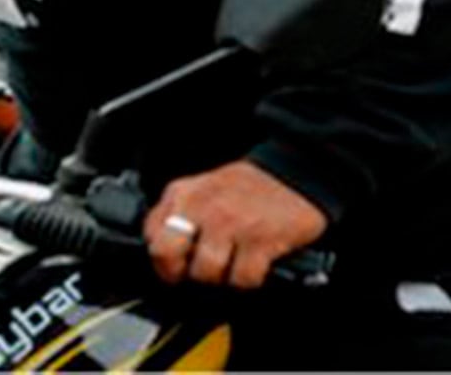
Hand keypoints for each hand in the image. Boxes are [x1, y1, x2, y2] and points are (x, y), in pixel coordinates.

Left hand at [145, 160, 328, 289]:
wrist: (299, 171)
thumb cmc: (252, 187)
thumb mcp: (204, 188)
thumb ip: (180, 213)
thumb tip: (162, 251)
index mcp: (185, 193)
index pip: (151, 235)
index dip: (165, 257)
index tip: (180, 261)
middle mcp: (204, 205)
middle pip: (166, 254)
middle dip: (180, 271)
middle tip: (198, 271)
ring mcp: (231, 222)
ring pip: (205, 272)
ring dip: (222, 276)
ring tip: (235, 263)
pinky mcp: (260, 239)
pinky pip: (243, 279)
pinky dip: (251, 279)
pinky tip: (257, 262)